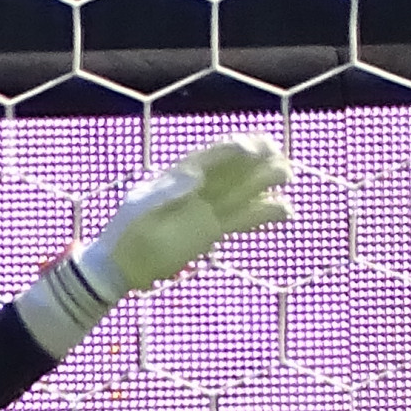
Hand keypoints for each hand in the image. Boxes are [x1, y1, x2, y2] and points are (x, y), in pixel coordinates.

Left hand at [14, 134, 295, 357]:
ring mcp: (208, 208)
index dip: (233, 149)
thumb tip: (197, 177)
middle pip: (233, 168)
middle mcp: (198, 187)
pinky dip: (265, 214)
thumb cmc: (127, 232)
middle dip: (257, 160)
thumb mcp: (143, 209)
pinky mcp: (214, 230)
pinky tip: (288, 210)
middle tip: (280, 156)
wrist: (121, 264)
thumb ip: (170, 193)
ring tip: (289, 175)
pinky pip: (244, 219)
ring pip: (243, 190)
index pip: (211, 156)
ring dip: (266, 182)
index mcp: (178, 174)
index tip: (253, 146)